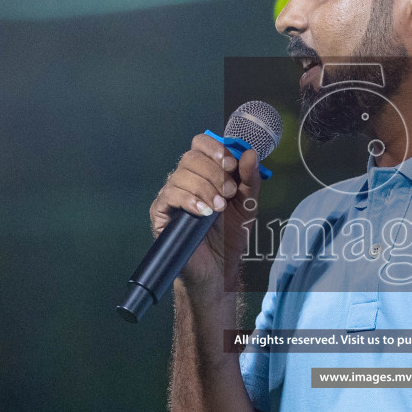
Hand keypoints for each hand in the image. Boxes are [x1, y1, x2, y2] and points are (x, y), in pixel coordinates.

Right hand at [148, 133, 263, 291]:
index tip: (231, 166)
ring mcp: (171, 195)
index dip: (215, 149)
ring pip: (180, 175)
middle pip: (190, 157)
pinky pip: (169, 196)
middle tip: (228, 193)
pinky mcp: (161, 213)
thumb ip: (250, 179)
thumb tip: (250, 153)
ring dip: (204, 188)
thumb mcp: (247, 204)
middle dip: (214, 172)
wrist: (218, 267)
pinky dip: (189, 200)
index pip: (201, 143)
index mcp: (205, 172)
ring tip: (218, 208)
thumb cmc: (230, 235)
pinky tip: (203, 212)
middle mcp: (185, 179)